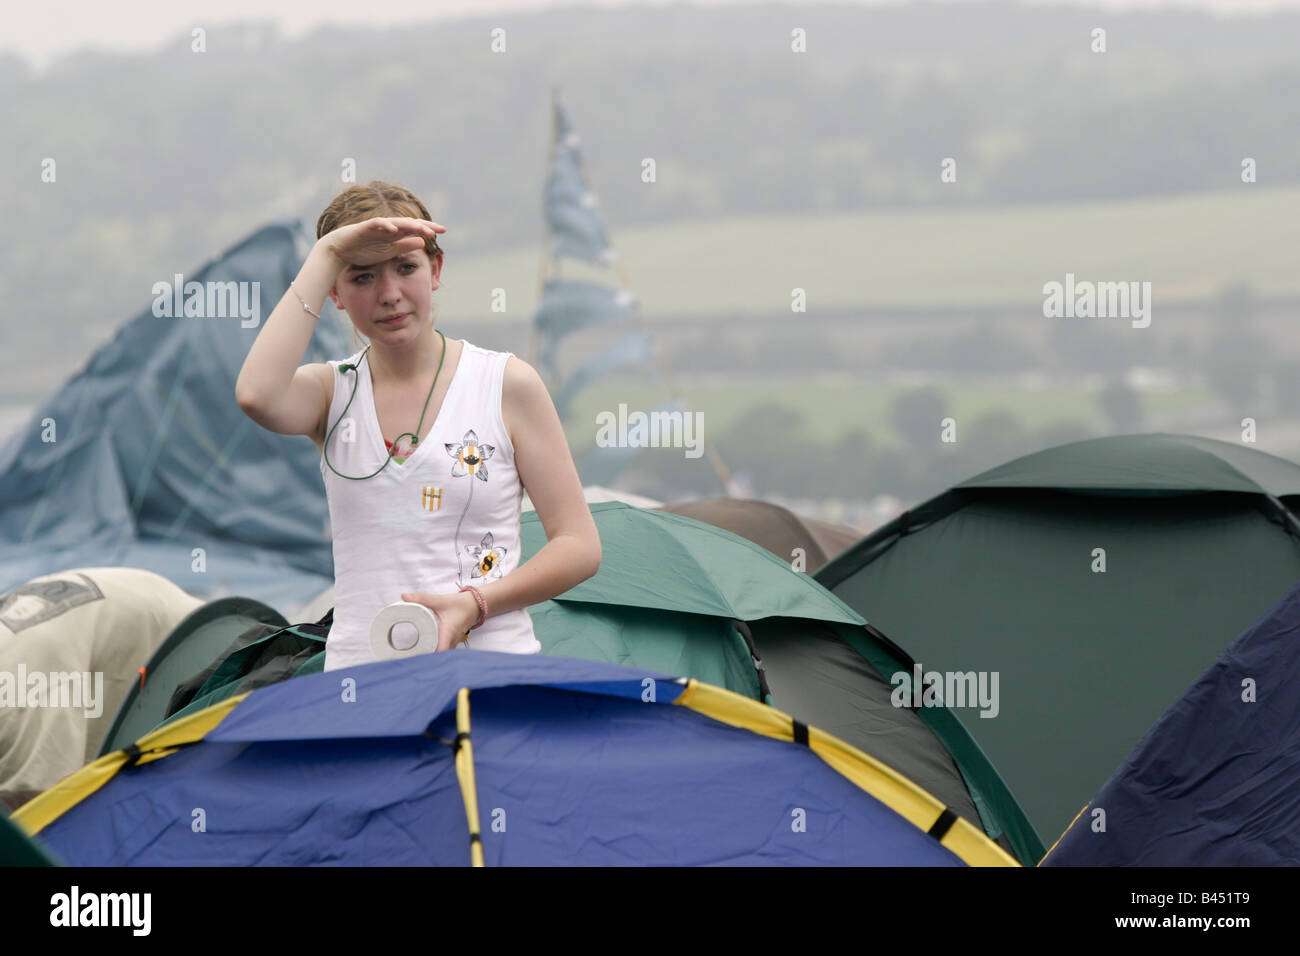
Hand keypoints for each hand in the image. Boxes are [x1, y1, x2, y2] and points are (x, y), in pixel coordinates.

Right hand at [322, 217, 445, 270]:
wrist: (340, 251)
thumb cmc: (363, 251)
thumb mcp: (388, 252)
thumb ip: (404, 246)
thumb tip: (423, 242)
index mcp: (395, 234)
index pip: (415, 229)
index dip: (428, 229)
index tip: (443, 231)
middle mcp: (388, 227)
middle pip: (409, 224)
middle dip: (424, 225)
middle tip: (440, 229)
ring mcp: (377, 226)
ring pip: (396, 222)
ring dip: (409, 225)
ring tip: (421, 228)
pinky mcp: (364, 227)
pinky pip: (377, 224)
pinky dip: (386, 225)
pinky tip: (395, 229)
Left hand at [401, 589, 480, 651]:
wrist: (475, 605)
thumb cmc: (460, 604)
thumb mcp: (440, 600)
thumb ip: (422, 598)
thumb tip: (404, 596)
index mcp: (448, 633)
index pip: (439, 652)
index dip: (427, 656)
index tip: (415, 656)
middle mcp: (451, 641)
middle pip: (437, 657)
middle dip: (424, 658)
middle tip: (408, 656)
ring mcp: (452, 643)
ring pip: (440, 655)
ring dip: (429, 655)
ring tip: (413, 654)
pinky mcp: (452, 642)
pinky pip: (443, 651)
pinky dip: (434, 651)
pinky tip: (424, 649)